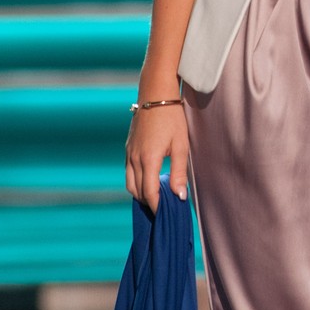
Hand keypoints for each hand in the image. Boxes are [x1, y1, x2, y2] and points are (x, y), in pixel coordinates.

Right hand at [125, 76, 189, 212]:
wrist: (155, 94)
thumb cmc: (172, 118)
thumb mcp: (181, 145)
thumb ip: (179, 172)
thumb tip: (180, 196)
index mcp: (148, 159)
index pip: (149, 193)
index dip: (157, 207)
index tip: (166, 215)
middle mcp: (134, 158)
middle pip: (137, 191)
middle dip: (149, 203)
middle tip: (163, 210)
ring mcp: (129, 153)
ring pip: (130, 183)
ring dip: (141, 193)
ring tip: (156, 198)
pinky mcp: (128, 148)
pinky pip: (128, 172)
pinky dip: (136, 182)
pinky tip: (149, 181)